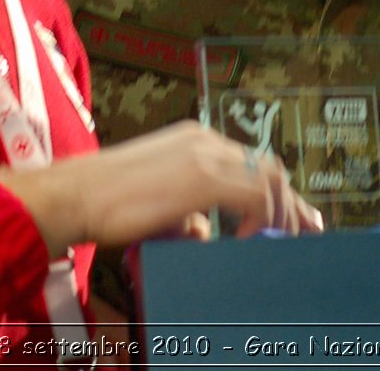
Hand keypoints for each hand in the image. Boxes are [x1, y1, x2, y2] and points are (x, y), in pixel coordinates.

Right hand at [0, 121, 323, 256]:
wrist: (75, 196)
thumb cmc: (107, 204)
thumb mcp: (158, 207)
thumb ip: (188, 215)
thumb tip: (206, 232)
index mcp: (195, 140)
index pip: (251, 162)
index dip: (279, 193)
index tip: (295, 219)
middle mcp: (205, 140)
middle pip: (268, 166)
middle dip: (290, 203)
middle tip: (304, 232)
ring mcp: (205, 154)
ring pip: (268, 177)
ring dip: (280, 212)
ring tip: (277, 240)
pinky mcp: (201, 176)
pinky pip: (253, 196)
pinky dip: (258, 219)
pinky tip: (241, 239)